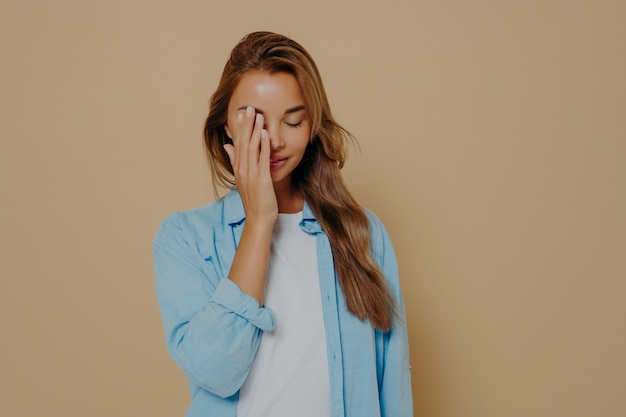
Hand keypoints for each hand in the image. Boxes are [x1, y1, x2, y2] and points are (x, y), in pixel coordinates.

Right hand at [223, 106, 277, 225]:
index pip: (237, 144)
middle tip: (249, 107)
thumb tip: (227, 145)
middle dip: (246, 124)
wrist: (259, 218)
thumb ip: (235, 161)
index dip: (240, 127)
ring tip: (258, 115)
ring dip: (255, 130)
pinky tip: (265, 134)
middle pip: (243, 142)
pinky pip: (262, 159)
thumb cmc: (254, 200)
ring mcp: (251, 174)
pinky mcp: (261, 179)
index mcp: (238, 168)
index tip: (241, 113)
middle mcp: (242, 169)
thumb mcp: (242, 179)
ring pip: (251, 148)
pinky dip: (263, 146)